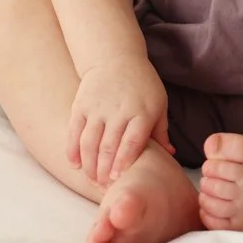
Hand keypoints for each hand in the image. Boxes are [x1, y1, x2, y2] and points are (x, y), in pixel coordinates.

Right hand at [66, 56, 172, 186]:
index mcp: (141, 111)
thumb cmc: (142, 84)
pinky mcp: (81, 105)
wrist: (115, 57)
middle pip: (108, 146)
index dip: (123, 162)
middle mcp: (118, 110)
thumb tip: (170, 155)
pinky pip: (74, 131)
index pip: (132, 142)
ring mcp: (97, 108)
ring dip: (89, 164)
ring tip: (92, 179)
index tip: (118, 180)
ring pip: (89, 142)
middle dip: (104, 170)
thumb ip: (161, 130)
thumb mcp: (158, 102)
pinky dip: (73, 150)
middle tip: (103, 186)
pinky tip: (75, 165)